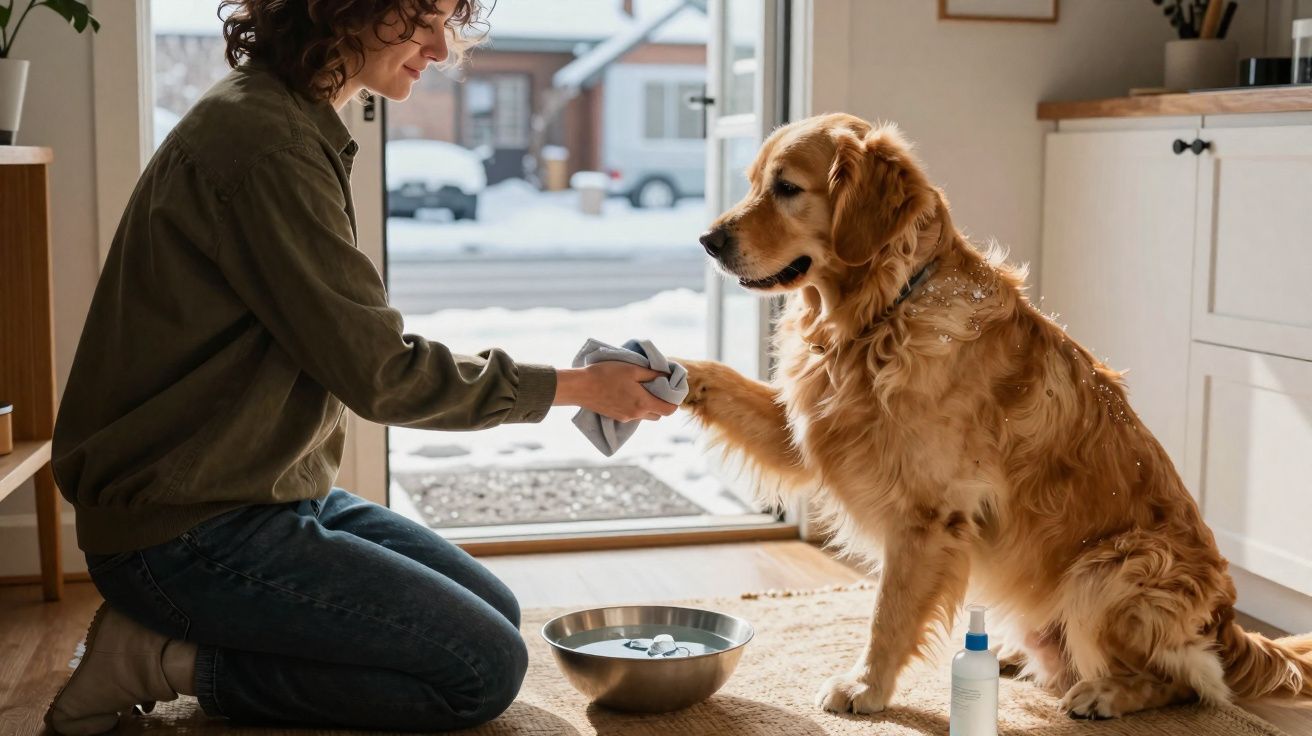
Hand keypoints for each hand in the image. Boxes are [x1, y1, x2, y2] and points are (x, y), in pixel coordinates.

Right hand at [553, 363, 678, 421]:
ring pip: (645, 416)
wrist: (580, 387)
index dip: (674, 402)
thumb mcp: (632, 369)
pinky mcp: (616, 417)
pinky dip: (637, 406)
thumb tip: (667, 375)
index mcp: (643, 403)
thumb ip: (652, 374)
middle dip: (662, 403)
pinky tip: (628, 393)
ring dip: (649, 405)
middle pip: (658, 415)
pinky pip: (633, 415)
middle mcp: (636, 414)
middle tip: (658, 388)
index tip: (672, 390)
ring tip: (642, 389)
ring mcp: (625, 418)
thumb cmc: (606, 375)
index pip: (668, 410)